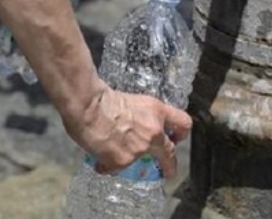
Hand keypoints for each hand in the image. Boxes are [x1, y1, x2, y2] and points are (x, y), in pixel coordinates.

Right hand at [62, 82, 192, 178]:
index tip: (177, 138)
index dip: (181, 133)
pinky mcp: (124, 161)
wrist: (88, 107)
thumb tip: (140, 127)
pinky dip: (108, 164)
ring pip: (139, 160)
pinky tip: (99, 157)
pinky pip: (118, 167)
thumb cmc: (104, 99)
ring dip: (127, 157)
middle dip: (169, 164)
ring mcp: (140, 148)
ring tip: (111, 149)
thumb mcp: (134, 102)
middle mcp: (154, 131)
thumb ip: (143, 117)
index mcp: (157, 111)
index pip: (183, 123)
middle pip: (169, 152)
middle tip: (168, 170)